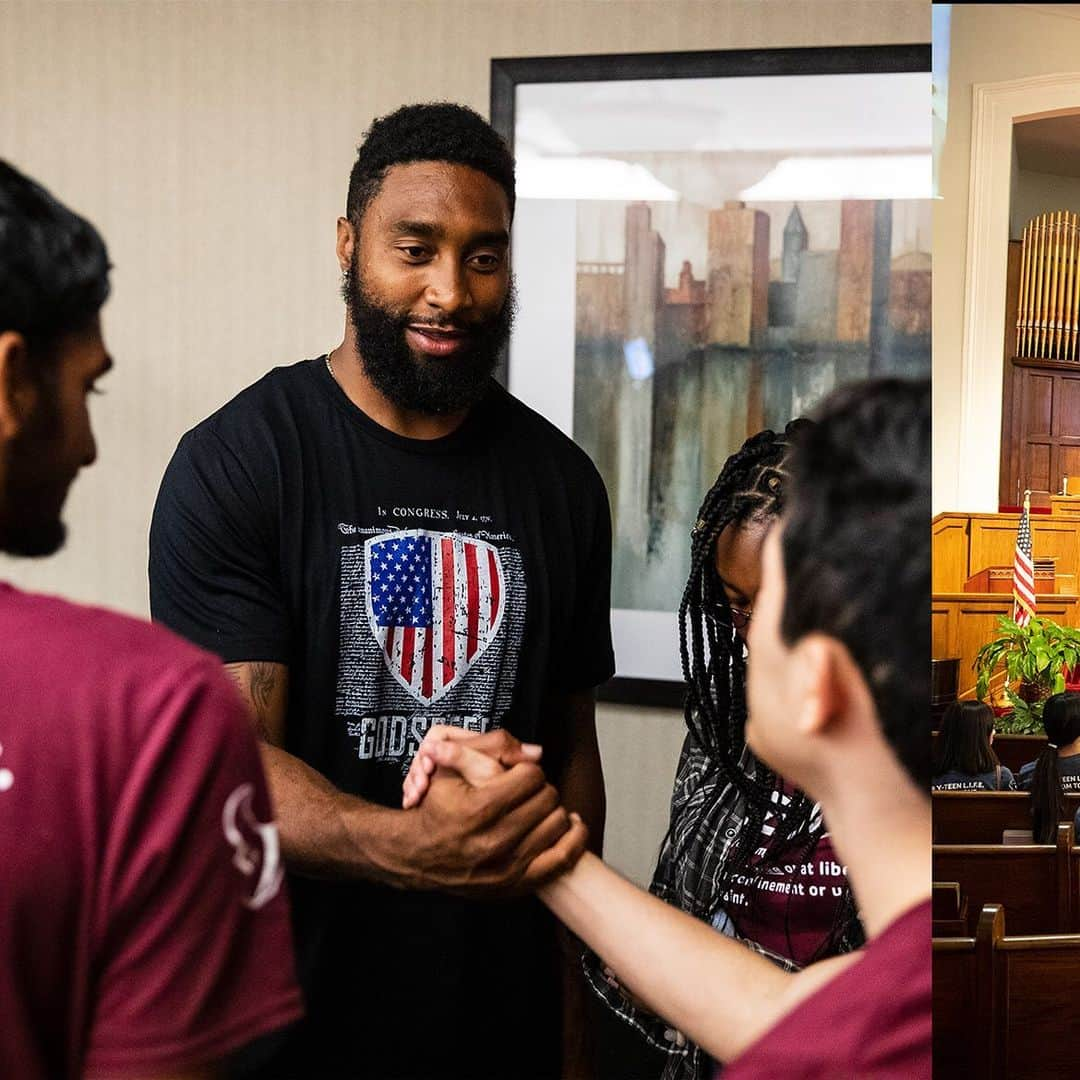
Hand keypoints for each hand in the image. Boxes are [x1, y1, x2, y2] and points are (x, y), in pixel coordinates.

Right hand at [407, 738, 589, 893]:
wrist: (416, 857)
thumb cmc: (435, 810)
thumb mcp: (447, 771)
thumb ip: (487, 750)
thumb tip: (535, 752)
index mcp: (478, 809)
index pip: (531, 776)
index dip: (527, 769)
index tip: (519, 772)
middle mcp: (495, 841)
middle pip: (547, 798)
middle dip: (540, 787)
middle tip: (528, 789)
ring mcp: (507, 867)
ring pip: (557, 824)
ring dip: (553, 809)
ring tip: (541, 805)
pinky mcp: (515, 885)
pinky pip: (562, 859)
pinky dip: (574, 838)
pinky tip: (570, 824)